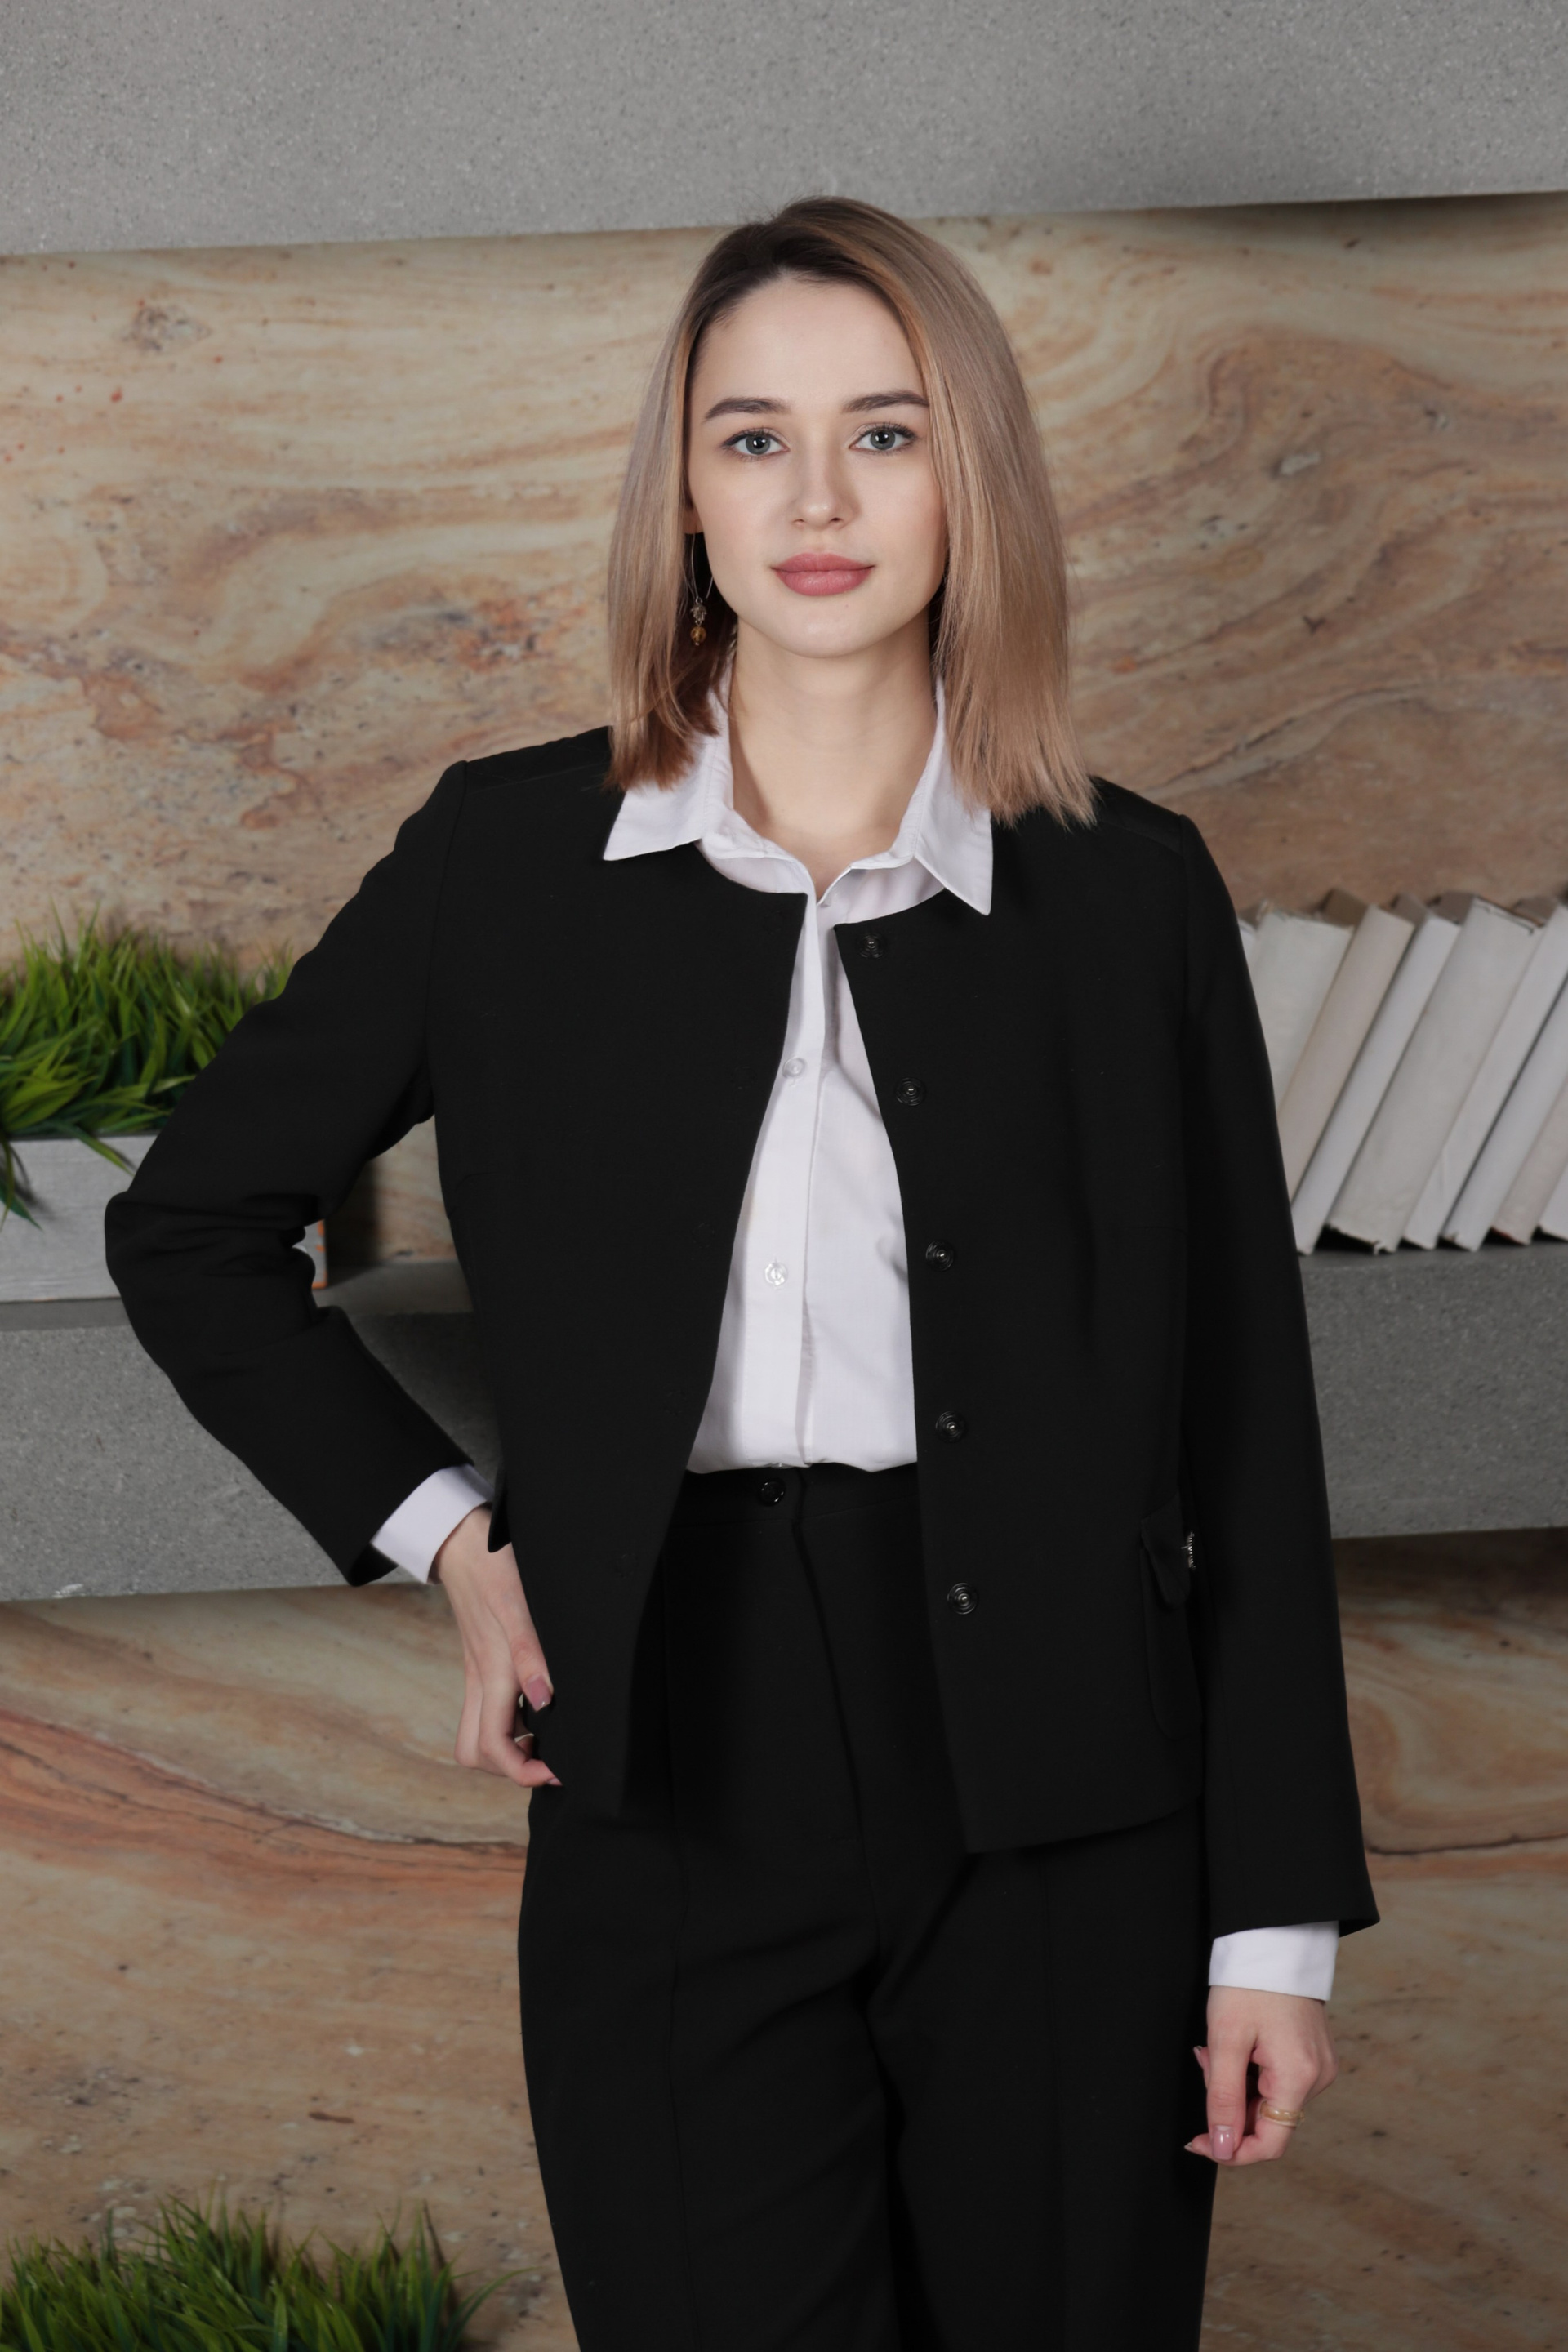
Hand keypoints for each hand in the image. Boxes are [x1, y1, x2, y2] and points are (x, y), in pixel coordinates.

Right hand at [431, 1505, 560, 1789]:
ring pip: (477, 1733)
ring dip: (508, 1746)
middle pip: (477, 1753)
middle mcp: (479, 1680)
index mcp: (491, 1672)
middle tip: (552, 1757)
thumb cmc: (496, 1567)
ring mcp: (476, 1672)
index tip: (558, 1771)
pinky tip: (538, 1703)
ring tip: (546, 1734)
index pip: (493, 1748)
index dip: (524, 1773)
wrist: (464, 1540)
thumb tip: (543, 1703)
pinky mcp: (479, 1661)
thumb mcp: (521, 1606)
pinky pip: (486, 1708)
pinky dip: (509, 1721)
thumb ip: (530, 1654)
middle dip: (511, 1768)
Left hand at [1186, 1985, 1336, 2165]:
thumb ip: (1224, 2099)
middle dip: (1228, 2102)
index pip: (1270, 2144)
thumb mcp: (1225, 2041)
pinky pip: (1277, 2080)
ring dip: (1237, 2084)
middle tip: (1205, 2061)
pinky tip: (1237, 2044)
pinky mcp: (1312, 2054)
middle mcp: (1317, 2078)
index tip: (1198, 2141)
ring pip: (1269, 2100)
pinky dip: (1251, 2071)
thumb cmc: (1248, 1984)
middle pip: (1266, 2120)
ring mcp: (1318, 2065)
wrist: (1273, 1940)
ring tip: (1218, 2047)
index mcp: (1299, 2077)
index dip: (1231, 2150)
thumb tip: (1223, 2149)